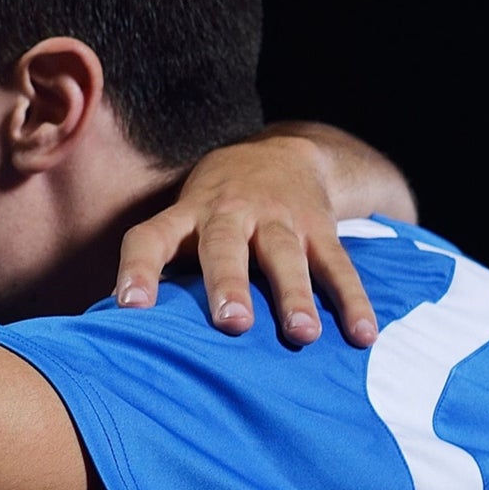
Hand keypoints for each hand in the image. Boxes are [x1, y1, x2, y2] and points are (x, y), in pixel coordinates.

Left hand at [113, 131, 376, 346]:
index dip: (138, 269)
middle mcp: (228, 214)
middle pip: (224, 246)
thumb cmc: (214, 210)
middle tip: (231, 322)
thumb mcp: (182, 221)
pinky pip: (338, 265)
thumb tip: (125, 336)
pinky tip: (363, 335)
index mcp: (185, 216)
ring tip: (301, 335)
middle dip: (228, 283)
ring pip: (284, 256)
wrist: (282, 153)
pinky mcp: (319, 228)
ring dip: (294, 295)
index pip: (150, 238)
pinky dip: (353, 301)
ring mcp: (278, 219)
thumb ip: (163, 268)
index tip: (130, 306)